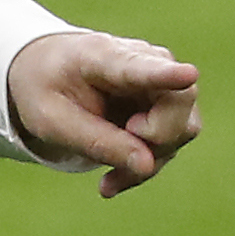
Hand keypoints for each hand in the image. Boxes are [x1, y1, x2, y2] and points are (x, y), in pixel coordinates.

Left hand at [5, 30, 202, 196]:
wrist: (48, 74)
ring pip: (182, 129)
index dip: (167, 75)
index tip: (188, 75)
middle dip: (155, 139)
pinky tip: (112, 179)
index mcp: (104, 56)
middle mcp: (145, 62)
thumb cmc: (46, 88)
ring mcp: (161, 84)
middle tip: (113, 154)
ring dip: (148, 161)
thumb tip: (147, 165)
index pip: (142, 66)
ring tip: (108, 179)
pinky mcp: (165, 109)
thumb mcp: (51, 121)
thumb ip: (97, 141)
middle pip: (179, 102)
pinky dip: (143, 168)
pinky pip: (171, 146)